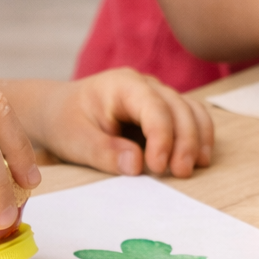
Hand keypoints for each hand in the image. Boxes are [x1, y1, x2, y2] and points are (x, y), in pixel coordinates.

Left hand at [7, 68, 214, 177]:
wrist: (59, 111)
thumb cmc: (66, 122)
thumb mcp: (75, 140)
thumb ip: (104, 152)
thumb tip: (137, 165)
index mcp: (122, 84)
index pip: (153, 107)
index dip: (162, 136)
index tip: (158, 167)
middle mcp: (146, 85)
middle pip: (179, 108)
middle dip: (185, 141)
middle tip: (181, 173)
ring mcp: (158, 96)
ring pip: (191, 111)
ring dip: (198, 139)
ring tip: (195, 168)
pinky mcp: (164, 111)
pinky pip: (191, 119)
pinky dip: (198, 138)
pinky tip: (198, 161)